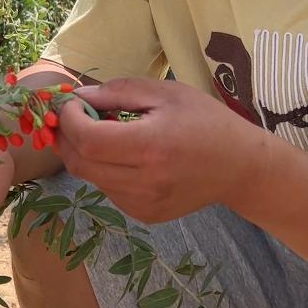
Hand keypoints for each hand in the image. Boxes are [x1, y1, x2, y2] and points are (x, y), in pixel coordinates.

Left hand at [58, 77, 266, 222]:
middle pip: (81, 163)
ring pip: (91, 179)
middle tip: (72, 117)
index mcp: (151, 146)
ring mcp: (143, 204)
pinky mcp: (144, 215)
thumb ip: (119, 92)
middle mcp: (144, 182)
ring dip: (85, 154)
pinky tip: (124, 155)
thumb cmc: (206, 121)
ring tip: (103, 133)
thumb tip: (79, 97)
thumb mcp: (166, 93)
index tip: (70, 103)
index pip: (88, 139)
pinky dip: (104, 170)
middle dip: (67, 137)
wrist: (240, 166)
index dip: (69, 120)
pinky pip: (108, 190)